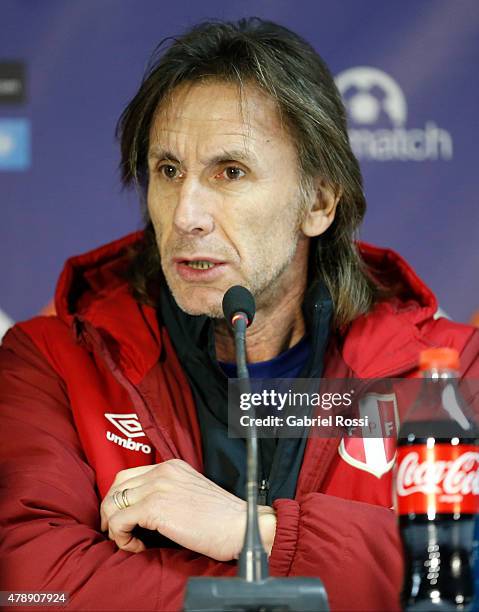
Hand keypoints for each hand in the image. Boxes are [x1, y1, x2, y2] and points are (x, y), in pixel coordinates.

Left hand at [100, 459, 275, 560]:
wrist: (241, 525)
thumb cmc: (222, 518)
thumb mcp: (191, 493)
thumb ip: (169, 493)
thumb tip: (144, 511)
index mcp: (171, 466)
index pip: (128, 475)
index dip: (119, 498)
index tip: (122, 518)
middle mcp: (162, 471)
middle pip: (117, 486)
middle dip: (110, 511)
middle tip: (117, 532)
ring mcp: (158, 487)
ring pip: (113, 503)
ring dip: (114, 526)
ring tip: (128, 541)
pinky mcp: (155, 507)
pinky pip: (120, 521)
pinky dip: (121, 538)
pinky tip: (137, 547)